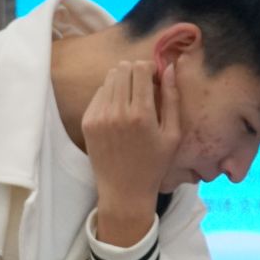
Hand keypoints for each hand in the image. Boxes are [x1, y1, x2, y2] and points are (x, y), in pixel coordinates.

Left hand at [82, 58, 180, 245]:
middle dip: (135, 73)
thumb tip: (170, 68)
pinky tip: (119, 114)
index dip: (149, 69)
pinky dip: (110, 97)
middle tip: (143, 89)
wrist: (124, 191)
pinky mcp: (87, 121)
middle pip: (122, 68)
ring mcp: (99, 116)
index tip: (154, 81)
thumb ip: (172, 98)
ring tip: (131, 101)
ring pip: (109, 79)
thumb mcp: (172, 134)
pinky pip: (99, 94)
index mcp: (141, 114)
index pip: (140, 68)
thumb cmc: (154, 164)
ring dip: (122, 83)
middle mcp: (117, 112)